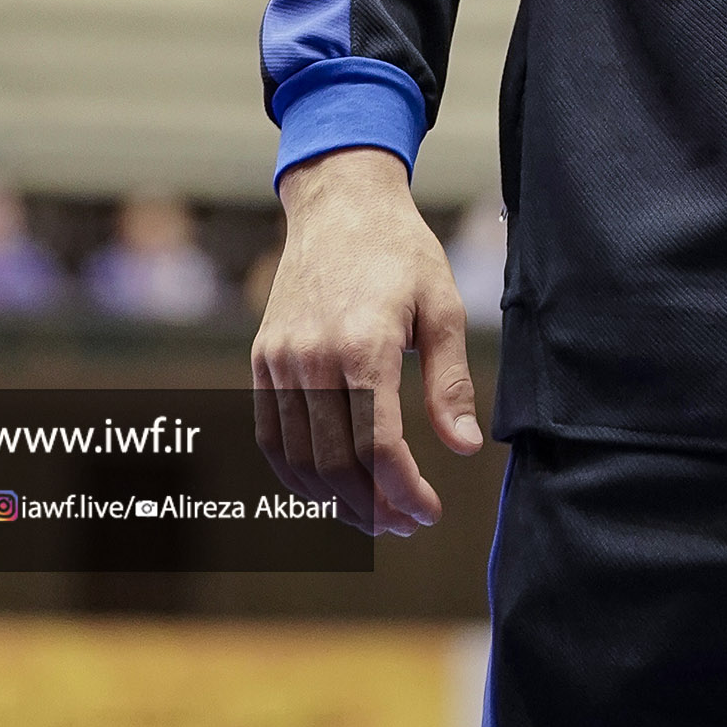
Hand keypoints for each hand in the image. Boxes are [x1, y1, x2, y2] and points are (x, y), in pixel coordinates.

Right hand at [252, 146, 483, 537]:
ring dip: (337, 502)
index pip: (377, 448)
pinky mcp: (262, 360)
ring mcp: (280, 360)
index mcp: (364, 345)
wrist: (340, 202)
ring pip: (300, 461)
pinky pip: (272, 438)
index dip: (404, 492)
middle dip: (374, 508)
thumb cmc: (400, 251)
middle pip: (335, 464)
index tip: (430, 512)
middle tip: (407, 523)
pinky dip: (298, 476)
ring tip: (375, 515)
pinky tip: (330, 489)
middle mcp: (313, 358)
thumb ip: (450, 381)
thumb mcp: (442, 306)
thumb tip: (463, 448)